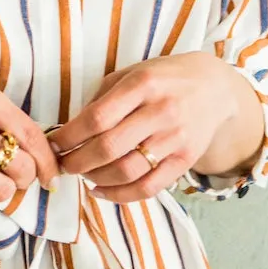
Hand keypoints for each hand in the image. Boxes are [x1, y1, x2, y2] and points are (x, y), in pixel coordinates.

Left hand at [45, 53, 264, 202]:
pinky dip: (120, 196)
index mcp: (142, 85)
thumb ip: (103, 98)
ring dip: (96, 179)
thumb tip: (71, 129)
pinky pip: (149, 188)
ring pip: (127, 172)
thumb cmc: (164, 78)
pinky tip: (101, 191)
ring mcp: (175, 138)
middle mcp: (160, 112)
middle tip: (63, 165)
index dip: (69, 136)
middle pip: (109, 148)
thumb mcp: (132, 73)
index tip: (53, 145)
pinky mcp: (186, 160)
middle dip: (77, 162)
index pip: (97, 118)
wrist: (214, 87)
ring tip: (83, 175)